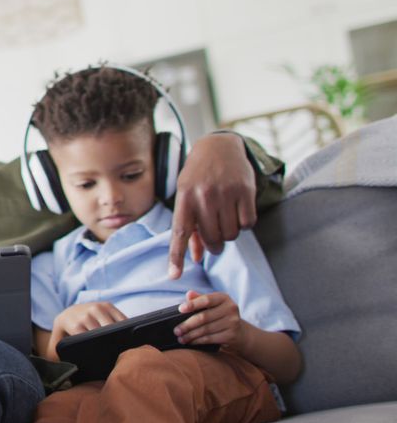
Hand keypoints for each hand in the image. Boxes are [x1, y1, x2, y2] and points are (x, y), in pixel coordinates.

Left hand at [49, 302, 126, 356]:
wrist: (69, 313)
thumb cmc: (65, 334)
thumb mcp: (56, 345)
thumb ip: (55, 358)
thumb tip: (62, 369)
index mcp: (71, 322)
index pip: (84, 335)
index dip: (94, 347)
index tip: (100, 357)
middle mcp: (85, 312)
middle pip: (102, 331)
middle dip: (108, 343)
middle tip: (114, 357)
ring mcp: (97, 307)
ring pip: (113, 325)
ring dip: (119, 336)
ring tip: (122, 349)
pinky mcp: (108, 305)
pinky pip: (121, 318)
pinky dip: (126, 328)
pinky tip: (127, 338)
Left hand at [169, 133, 256, 278]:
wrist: (218, 147)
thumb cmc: (198, 178)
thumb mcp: (186, 197)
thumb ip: (190, 228)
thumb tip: (196, 258)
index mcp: (184, 198)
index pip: (179, 233)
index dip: (177, 256)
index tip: (174, 275)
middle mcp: (203, 196)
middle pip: (212, 239)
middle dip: (214, 245)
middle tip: (215, 238)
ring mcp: (225, 192)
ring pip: (231, 234)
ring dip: (229, 233)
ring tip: (224, 218)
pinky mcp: (245, 190)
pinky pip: (248, 224)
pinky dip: (244, 224)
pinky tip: (237, 211)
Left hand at [174, 290, 245, 348]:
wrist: (239, 332)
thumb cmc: (219, 314)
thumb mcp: (212, 304)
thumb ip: (199, 298)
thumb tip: (189, 294)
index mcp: (223, 298)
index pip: (206, 300)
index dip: (192, 304)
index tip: (180, 309)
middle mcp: (230, 309)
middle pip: (204, 317)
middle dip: (187, 325)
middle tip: (176, 330)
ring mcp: (233, 322)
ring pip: (206, 330)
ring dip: (191, 335)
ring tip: (180, 338)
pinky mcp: (232, 335)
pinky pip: (211, 338)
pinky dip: (198, 341)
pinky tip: (191, 342)